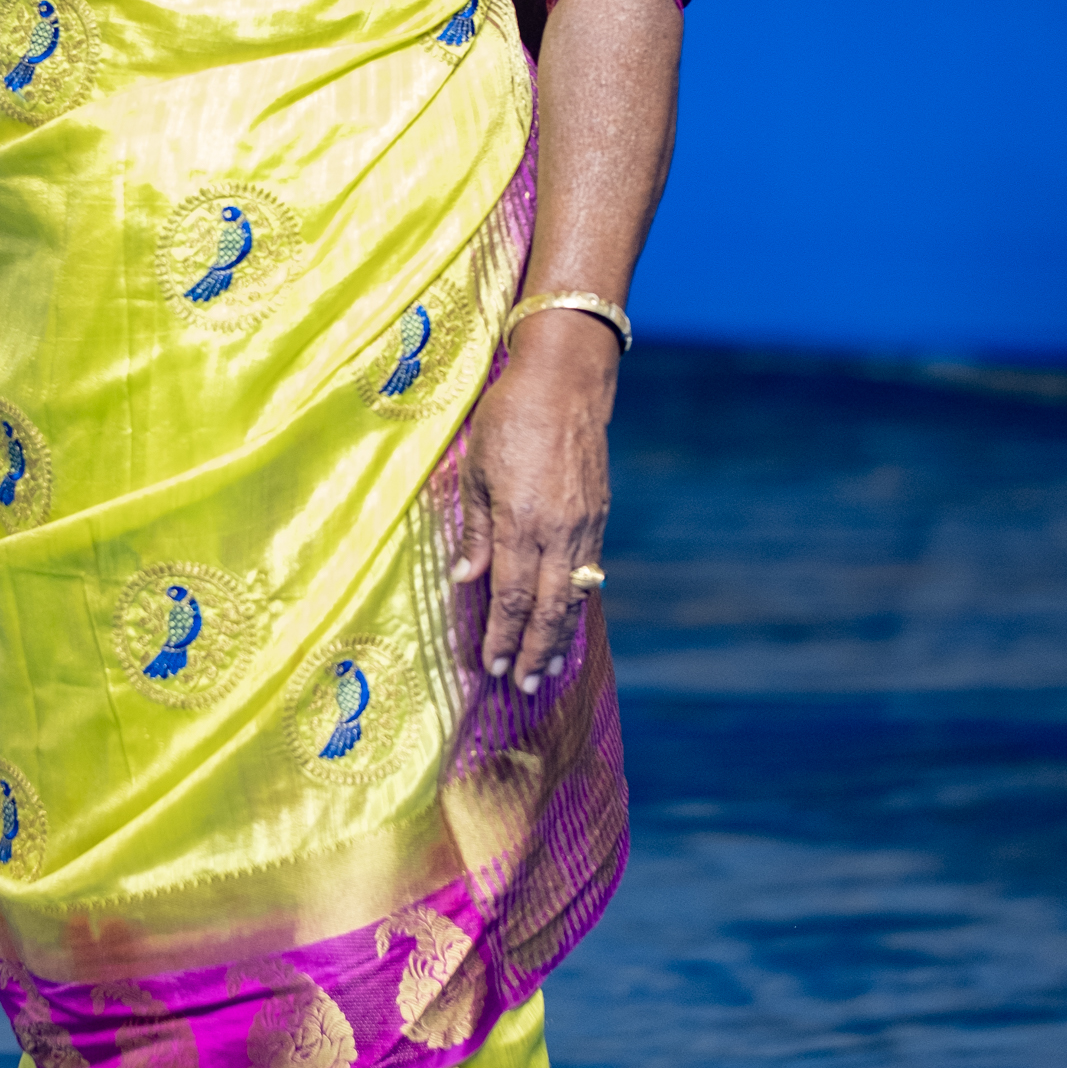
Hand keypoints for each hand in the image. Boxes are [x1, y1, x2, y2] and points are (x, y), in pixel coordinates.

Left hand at [453, 309, 615, 689]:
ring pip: (573, 595)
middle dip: (534, 650)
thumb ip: (475, 530)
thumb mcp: (476, 470)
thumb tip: (467, 580)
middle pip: (548, 607)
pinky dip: (576, 602)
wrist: (566, 381)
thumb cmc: (509, 418)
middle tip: (525, 686)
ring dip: (559, 635)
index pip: (512, 595)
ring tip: (548, 667)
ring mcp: (584, 525)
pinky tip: (566, 618)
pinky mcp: (599, 515)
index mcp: (521, 521)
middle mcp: (558, 530)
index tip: (493, 664)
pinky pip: (588, 571)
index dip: (503, 635)